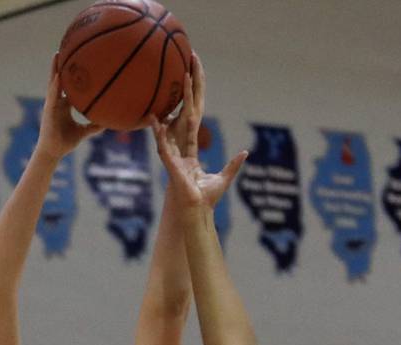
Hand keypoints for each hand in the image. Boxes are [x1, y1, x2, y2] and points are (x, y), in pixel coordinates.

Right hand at [38, 54, 101, 159]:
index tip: (79, 61)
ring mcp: (51, 105)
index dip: (73, 74)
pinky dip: (55, 86)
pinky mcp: (49, 111)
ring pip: (54, 83)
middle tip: (66, 49)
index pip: (69, 86)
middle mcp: (57, 102)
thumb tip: (107, 123)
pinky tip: (58, 77)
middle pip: (60, 80)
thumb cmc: (65, 142)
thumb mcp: (83, 132)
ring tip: (57, 55)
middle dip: (62, 65)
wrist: (53, 152)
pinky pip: (52, 96)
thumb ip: (93, 126)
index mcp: (64, 105)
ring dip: (55, 69)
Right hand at [152, 55, 244, 211]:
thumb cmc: (207, 199)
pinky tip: (155, 121)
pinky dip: (159, 135)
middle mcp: (179, 152)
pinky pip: (163, 146)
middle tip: (181, 76)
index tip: (190, 94)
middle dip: (180, 100)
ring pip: (168, 130)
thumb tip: (245, 152)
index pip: (190, 124)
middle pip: (179, 120)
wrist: (198, 212)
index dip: (190, 107)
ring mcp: (173, 157)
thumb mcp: (224, 178)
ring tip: (164, 95)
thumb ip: (233, 164)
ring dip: (166, 113)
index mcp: (190, 153)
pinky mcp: (170, 165)